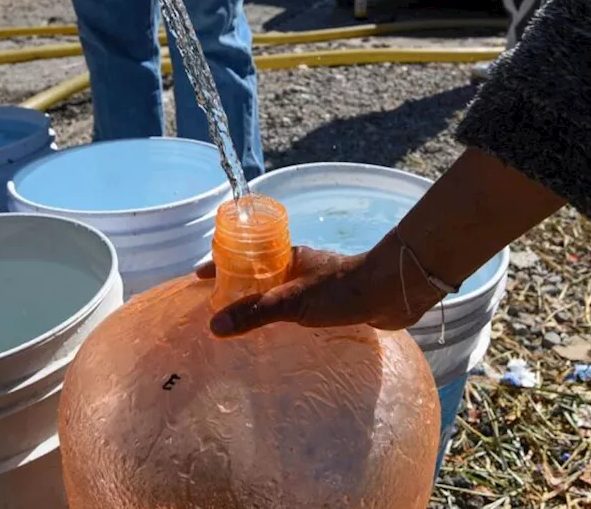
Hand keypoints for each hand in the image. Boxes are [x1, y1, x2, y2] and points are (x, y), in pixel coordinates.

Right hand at [202, 238, 447, 337]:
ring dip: (260, 302)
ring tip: (242, 323)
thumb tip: (215, 326)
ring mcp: (315, 284)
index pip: (245, 256)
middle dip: (238, 286)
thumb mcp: (291, 302)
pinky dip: (281, 317)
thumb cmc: (341, 290)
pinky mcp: (331, 302)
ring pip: (279, 291)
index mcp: (287, 257)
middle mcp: (299, 267)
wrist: (390, 292)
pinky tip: (280, 334)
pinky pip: (296, 308)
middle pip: (260, 274)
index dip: (221, 265)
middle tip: (216, 306)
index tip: (199, 278)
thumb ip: (255, 313)